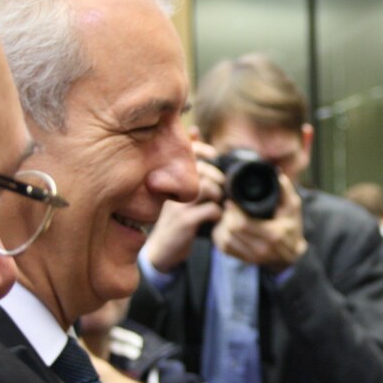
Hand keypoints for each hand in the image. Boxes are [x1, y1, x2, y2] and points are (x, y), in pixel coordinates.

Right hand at [144, 139, 224, 272]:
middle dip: (217, 176)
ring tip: (218, 201)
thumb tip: (194, 132)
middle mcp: (168, 187)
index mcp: (167, 175)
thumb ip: (186, 159)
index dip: (204, 150)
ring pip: (207, 187)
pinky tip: (215, 217)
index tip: (214, 157)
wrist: (161, 250)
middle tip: (221, 187)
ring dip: (219, 194)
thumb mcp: (176, 185)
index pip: (187, 151)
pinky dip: (218, 213)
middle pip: (201, 169)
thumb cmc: (172, 212)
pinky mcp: (184, 222)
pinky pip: (210, 210)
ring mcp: (175, 205)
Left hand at [213, 172, 306, 273]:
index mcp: (273, 235)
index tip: (231, 200)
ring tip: (227, 215)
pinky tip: (226, 227)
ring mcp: (252, 257)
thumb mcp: (293, 207)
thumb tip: (276, 173)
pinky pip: (224, 248)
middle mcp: (261, 249)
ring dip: (222, 225)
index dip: (233, 210)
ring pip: (225, 240)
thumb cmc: (292, 227)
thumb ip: (285, 190)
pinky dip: (221, 236)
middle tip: (228, 206)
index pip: (242, 224)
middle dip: (227, 216)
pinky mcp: (244, 260)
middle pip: (231, 231)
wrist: (293, 255)